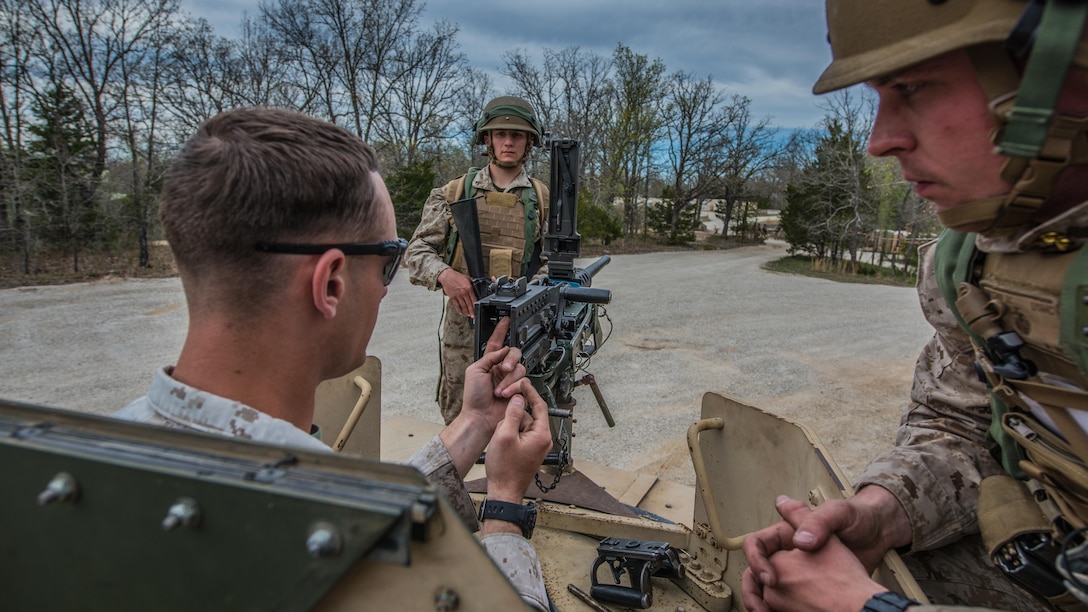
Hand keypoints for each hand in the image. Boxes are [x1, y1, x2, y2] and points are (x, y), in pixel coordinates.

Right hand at [438, 268, 475, 316]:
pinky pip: (456, 305)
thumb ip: (472, 282)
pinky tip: (460, 312)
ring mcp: (458, 295)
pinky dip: (458, 309)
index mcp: (468, 288)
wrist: (446, 276)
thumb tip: (476, 284)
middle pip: (469, 304)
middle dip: (471, 311)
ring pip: (463, 306)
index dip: (476, 305)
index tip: (477, 309)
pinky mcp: (452, 297)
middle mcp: (463, 293)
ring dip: (466, 311)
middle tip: (473, 315)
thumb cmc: (456, 276)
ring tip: (468, 315)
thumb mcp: (467, 278)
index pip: (474, 299)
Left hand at [461, 318, 527, 431]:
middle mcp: (501, 369)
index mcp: (489, 362)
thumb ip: (489, 357)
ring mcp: (510, 379)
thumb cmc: (474, 397)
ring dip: (508, 380)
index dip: (501, 331)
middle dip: (510, 360)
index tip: (505, 320)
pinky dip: (514, 388)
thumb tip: (503, 350)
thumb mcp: (474, 371)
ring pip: (520, 368)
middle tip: (504, 368)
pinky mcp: (519, 389)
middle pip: (514, 353)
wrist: (480, 417)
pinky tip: (506, 395)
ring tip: (499, 391)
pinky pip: (524, 382)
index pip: (497, 343)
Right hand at [483, 390, 551, 504]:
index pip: (540, 405)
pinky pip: (520, 435)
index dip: (530, 392)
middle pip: (529, 415)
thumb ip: (513, 414)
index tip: (522, 383)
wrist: (504, 491)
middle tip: (502, 423)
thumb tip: (518, 399)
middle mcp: (543, 439)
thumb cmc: (505, 469)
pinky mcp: (529, 451)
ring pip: (523, 425)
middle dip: (513, 416)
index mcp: (541, 434)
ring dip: (510, 427)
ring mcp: (537, 446)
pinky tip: (501, 444)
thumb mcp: (505, 435)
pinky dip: (510, 435)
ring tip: (500, 440)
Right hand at [742, 487, 909, 598]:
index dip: (757, 561)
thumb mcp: (840, 514)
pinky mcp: (810, 589)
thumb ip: (817, 522)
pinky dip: (782, 610)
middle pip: (756, 572)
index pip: (757, 545)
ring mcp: (798, 573)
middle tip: (760, 607)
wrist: (881, 538)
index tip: (770, 578)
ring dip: (763, 604)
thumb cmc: (861, 520)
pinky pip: (787, 602)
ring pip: (768, 591)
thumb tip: (800, 541)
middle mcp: (788, 553)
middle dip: (753, 591)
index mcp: (787, 533)